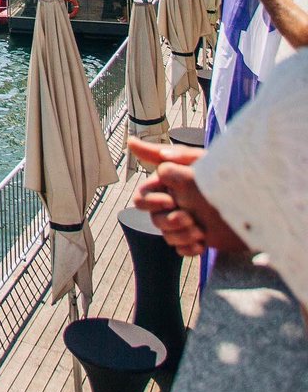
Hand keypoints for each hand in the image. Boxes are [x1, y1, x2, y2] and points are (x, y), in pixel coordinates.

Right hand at [128, 137, 246, 255]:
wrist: (258, 211)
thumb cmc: (230, 181)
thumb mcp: (200, 164)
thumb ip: (170, 158)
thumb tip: (133, 144)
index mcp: (172, 183)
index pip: (143, 194)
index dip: (152, 201)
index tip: (171, 201)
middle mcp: (176, 201)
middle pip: (151, 216)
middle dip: (167, 221)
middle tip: (187, 219)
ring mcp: (185, 220)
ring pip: (165, 234)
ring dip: (180, 235)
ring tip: (200, 231)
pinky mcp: (195, 238)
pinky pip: (178, 248)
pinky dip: (188, 248)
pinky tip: (202, 243)